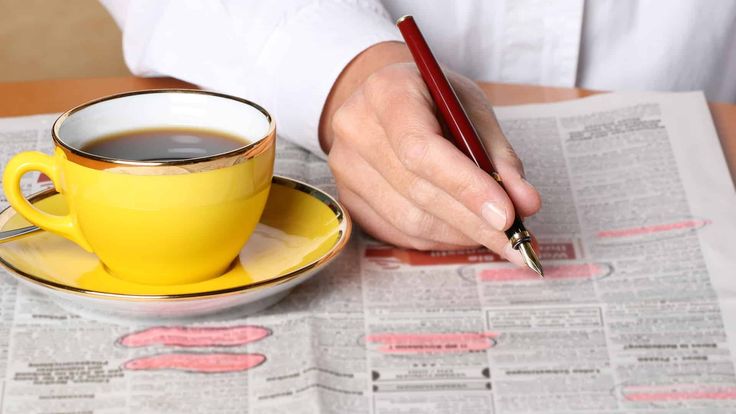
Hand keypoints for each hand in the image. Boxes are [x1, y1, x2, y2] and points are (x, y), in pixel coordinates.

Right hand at [319, 42, 540, 265]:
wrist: (386, 100)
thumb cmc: (432, 100)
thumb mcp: (471, 109)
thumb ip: (498, 155)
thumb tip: (525, 204)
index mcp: (387, 91)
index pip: (421, 149)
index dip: (465, 187)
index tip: (507, 215)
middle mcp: (355, 128)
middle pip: (417, 190)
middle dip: (474, 221)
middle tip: (518, 241)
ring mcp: (345, 167)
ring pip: (409, 220)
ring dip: (460, 234)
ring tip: (498, 237)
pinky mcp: (348, 198)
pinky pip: (398, 232)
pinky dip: (439, 238)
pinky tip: (464, 231)